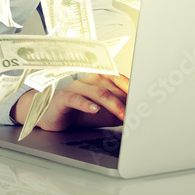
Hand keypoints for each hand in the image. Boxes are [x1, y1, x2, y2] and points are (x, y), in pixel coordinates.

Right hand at [11, 73, 128, 130]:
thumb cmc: (77, 112)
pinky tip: (95, 109)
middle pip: (110, 84)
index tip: (145, 97)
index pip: (118, 78)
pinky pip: (75, 98)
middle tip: (138, 109)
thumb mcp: (103, 113)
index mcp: (97, 78)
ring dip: (112, 103)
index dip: (132, 87)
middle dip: (126, 96)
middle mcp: (87, 78)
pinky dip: (86, 104)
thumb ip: (119, 111)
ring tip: (123, 114)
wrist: (49, 116)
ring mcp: (74, 87)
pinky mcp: (62, 98)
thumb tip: (139, 115)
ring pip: (97, 91)